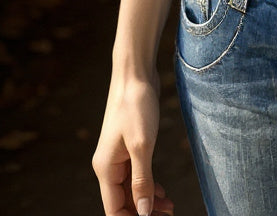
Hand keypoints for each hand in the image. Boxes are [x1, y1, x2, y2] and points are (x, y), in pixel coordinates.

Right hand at [92, 76, 174, 215]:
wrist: (135, 74)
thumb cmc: (136, 105)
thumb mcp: (142, 145)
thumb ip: (142, 181)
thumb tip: (142, 213)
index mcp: (106, 169)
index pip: (114, 209)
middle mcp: (109, 166)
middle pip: (123, 202)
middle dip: (143, 212)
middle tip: (169, 215)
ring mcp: (118, 156)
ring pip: (131, 189)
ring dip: (148, 201)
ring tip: (170, 207)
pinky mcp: (129, 146)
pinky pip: (136, 175)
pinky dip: (149, 186)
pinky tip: (162, 192)